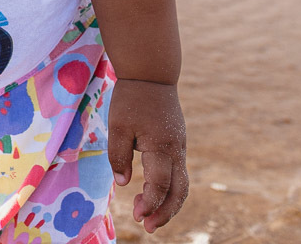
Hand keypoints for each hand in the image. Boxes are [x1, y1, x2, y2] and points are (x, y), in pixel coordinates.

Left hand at [108, 79, 187, 232]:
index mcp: (162, 146)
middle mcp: (176, 150)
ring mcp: (180, 146)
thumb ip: (118, 155)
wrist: (151, 73)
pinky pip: (178, 172)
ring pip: (182, 183)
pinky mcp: (177, 143)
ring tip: (151, 217)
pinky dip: (170, 188)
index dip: (150, 203)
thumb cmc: (132, 98)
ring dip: (169, 203)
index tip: (137, 215)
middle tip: (148, 227)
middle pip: (179, 191)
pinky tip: (155, 194)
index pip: (159, 185)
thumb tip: (124, 183)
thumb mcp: (118, 125)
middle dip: (165, 213)